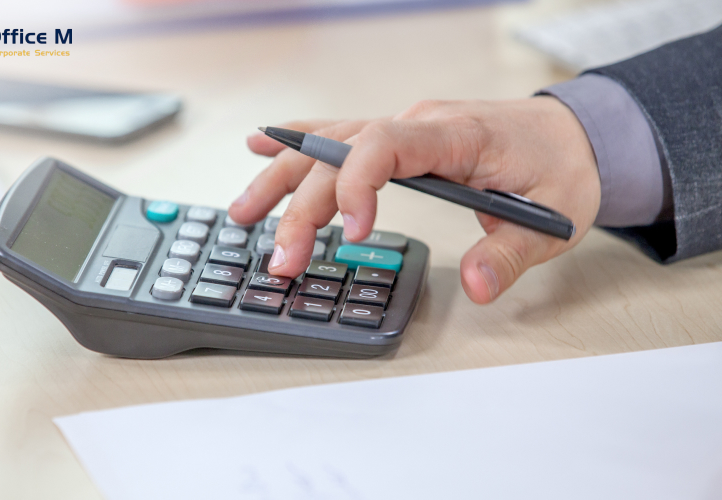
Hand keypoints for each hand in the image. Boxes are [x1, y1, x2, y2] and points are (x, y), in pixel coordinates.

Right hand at [228, 98, 599, 303]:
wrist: (572, 133)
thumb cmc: (559, 167)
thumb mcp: (551, 219)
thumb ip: (509, 253)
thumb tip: (476, 288)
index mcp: (456, 134)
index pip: (386, 144)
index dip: (356, 185)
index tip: (350, 234)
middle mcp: (419, 123)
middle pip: (341, 154)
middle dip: (304, 208)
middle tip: (281, 260)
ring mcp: (404, 127)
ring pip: (327, 142)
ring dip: (282, 177)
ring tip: (242, 213)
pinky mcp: (399, 137)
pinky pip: (339, 134)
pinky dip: (298, 143)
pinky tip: (262, 146)